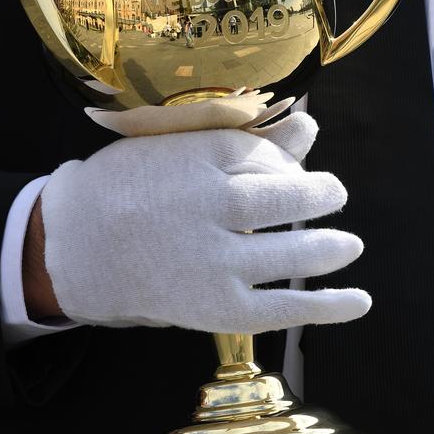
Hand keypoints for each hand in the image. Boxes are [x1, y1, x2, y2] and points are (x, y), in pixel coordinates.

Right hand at [35, 112, 370, 332]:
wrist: (73, 249)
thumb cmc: (127, 189)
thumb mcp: (176, 149)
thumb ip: (245, 140)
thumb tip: (312, 126)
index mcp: (197, 158)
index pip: (266, 156)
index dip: (289, 164)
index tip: (296, 169)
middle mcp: (211, 207)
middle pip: (286, 199)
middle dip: (320, 195)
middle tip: (334, 194)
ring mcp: (216, 262)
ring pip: (292, 251)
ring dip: (330, 247)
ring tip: (350, 245)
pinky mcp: (218, 308)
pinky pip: (284, 308)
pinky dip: (328, 306)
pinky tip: (361, 302)